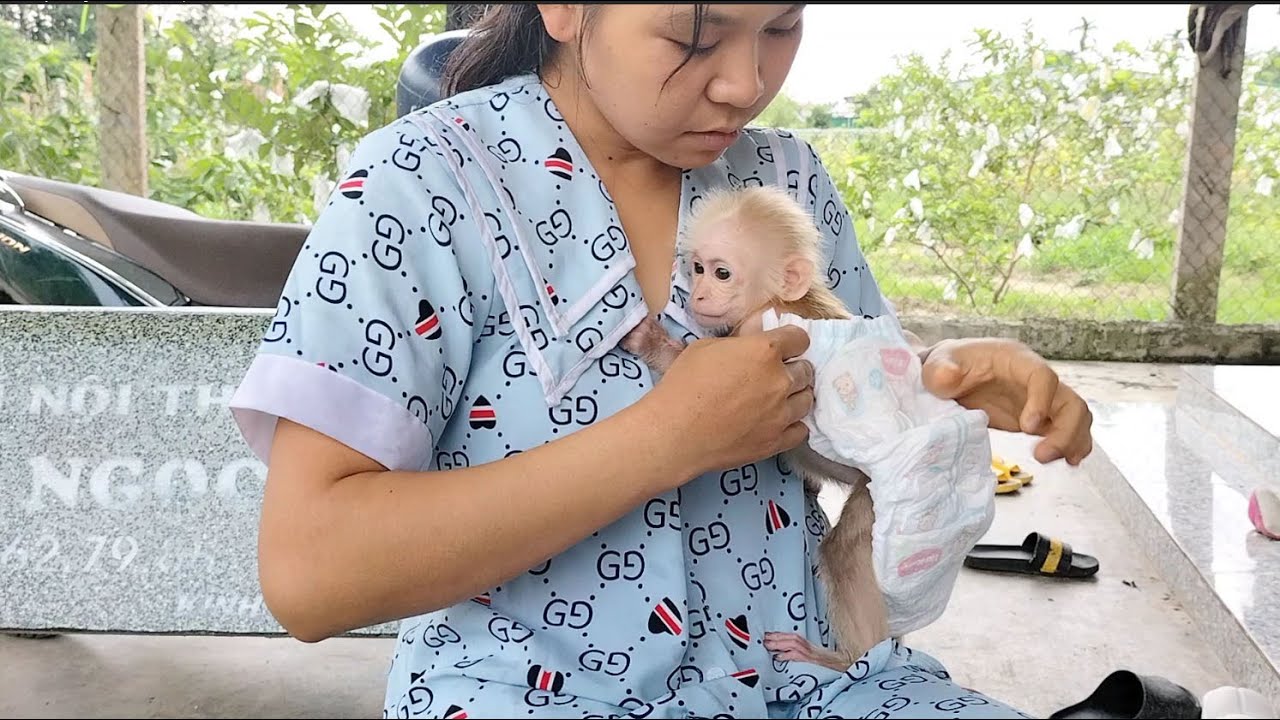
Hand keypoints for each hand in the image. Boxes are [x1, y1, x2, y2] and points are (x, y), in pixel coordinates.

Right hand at [648, 325, 814, 479]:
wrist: (675, 432)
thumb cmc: (683, 385)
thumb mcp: (705, 348)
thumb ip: (738, 344)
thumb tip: (751, 345)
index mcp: (764, 351)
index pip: (798, 339)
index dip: (791, 342)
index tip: (784, 348)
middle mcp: (780, 380)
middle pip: (806, 370)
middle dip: (793, 369)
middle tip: (774, 376)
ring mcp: (782, 413)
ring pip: (807, 400)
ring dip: (796, 396)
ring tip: (778, 400)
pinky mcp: (777, 441)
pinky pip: (801, 430)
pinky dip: (793, 424)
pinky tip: (778, 422)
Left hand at [920, 338, 1092, 464]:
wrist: (949, 375)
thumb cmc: (946, 366)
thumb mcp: (937, 365)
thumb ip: (940, 369)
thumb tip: (947, 376)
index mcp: (1015, 361)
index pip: (1043, 376)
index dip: (1042, 400)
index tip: (1028, 427)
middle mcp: (1036, 380)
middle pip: (1070, 401)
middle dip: (1066, 431)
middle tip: (1040, 455)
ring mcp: (1042, 400)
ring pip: (1076, 417)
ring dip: (1072, 441)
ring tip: (1049, 460)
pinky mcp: (1040, 418)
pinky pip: (1069, 429)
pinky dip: (1073, 445)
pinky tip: (1066, 461)